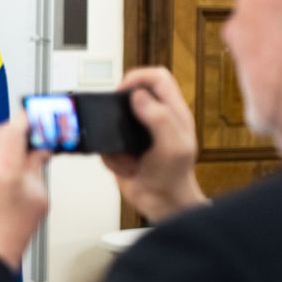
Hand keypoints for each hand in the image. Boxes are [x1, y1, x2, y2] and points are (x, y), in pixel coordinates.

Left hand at [0, 119, 50, 270]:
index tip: (33, 120)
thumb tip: (39, 151)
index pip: (14, 128)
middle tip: (24, 141)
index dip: (26, 120)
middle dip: (10, 131)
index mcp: (3, 170)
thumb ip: (37, 168)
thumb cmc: (8, 235)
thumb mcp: (38, 199)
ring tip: (9, 165)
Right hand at [102, 66, 207, 221]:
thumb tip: (139, 95)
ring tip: (126, 154)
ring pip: (114, 119)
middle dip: (119, 109)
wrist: (161, 203)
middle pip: (133, 93)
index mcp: (174, 112)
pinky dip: (111, 156)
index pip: (157, 77)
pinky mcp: (124, 147)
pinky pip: (107, 142)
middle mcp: (156, 118)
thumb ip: (160, 117)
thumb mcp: (173, 146)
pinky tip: (126, 167)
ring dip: (113, 136)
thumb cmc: (174, 177)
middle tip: (117, 123)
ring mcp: (139, 133)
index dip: (138, 77)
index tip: (123, 92)